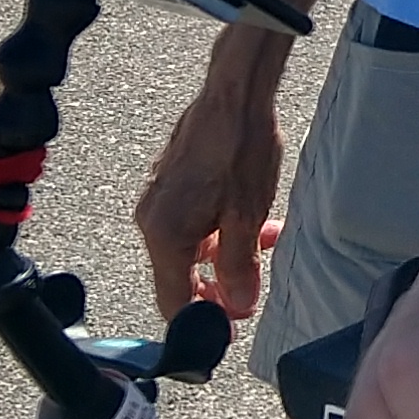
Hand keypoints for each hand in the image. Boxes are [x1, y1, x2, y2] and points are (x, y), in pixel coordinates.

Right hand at [134, 47, 288, 318]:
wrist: (233, 92)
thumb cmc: (239, 147)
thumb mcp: (247, 214)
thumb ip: (239, 265)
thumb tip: (238, 306)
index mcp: (164, 235)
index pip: (173, 301)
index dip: (202, 320)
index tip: (230, 326)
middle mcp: (152, 220)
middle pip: (180, 276)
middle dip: (218, 285)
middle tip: (253, 286)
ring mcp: (160, 201)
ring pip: (191, 247)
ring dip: (225, 252)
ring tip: (266, 241)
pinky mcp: (171, 184)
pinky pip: (192, 222)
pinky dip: (219, 228)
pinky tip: (253, 218)